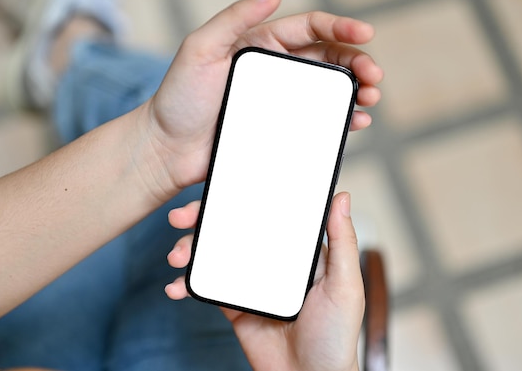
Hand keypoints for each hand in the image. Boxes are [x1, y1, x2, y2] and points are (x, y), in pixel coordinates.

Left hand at [142, 0, 382, 199]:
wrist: (166, 149)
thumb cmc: (178, 98)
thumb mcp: (200, 48)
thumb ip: (236, 17)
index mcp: (261, 43)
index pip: (310, 27)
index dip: (341, 27)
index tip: (366, 33)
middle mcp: (276, 69)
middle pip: (329, 57)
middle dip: (357, 61)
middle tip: (374, 75)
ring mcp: (281, 100)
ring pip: (329, 88)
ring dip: (356, 89)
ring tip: (371, 97)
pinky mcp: (282, 128)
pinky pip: (318, 119)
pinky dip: (342, 117)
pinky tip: (357, 119)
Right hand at [166, 192, 363, 370]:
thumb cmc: (336, 335)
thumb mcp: (345, 283)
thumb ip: (342, 241)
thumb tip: (341, 197)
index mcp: (297, 251)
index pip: (267, 214)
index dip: (242, 198)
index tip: (218, 187)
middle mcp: (272, 261)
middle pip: (234, 229)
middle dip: (203, 219)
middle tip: (182, 217)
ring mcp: (251, 282)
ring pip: (215, 255)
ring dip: (190, 249)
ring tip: (176, 256)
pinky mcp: (234, 306)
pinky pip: (207, 287)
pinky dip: (187, 284)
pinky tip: (176, 286)